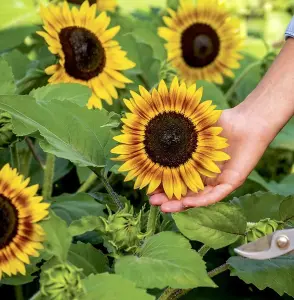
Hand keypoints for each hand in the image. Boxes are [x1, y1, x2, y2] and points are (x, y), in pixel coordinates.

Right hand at [149, 105, 273, 212]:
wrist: (248, 120)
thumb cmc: (220, 123)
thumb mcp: (195, 129)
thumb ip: (180, 135)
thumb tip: (155, 136)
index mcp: (196, 165)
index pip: (177, 178)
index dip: (163, 184)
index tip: (147, 185)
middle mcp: (205, 176)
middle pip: (185, 192)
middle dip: (168, 198)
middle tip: (152, 201)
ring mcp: (218, 181)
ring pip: (198, 198)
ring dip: (181, 204)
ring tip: (164, 207)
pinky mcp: (232, 183)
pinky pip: (216, 195)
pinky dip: (201, 200)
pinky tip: (188, 203)